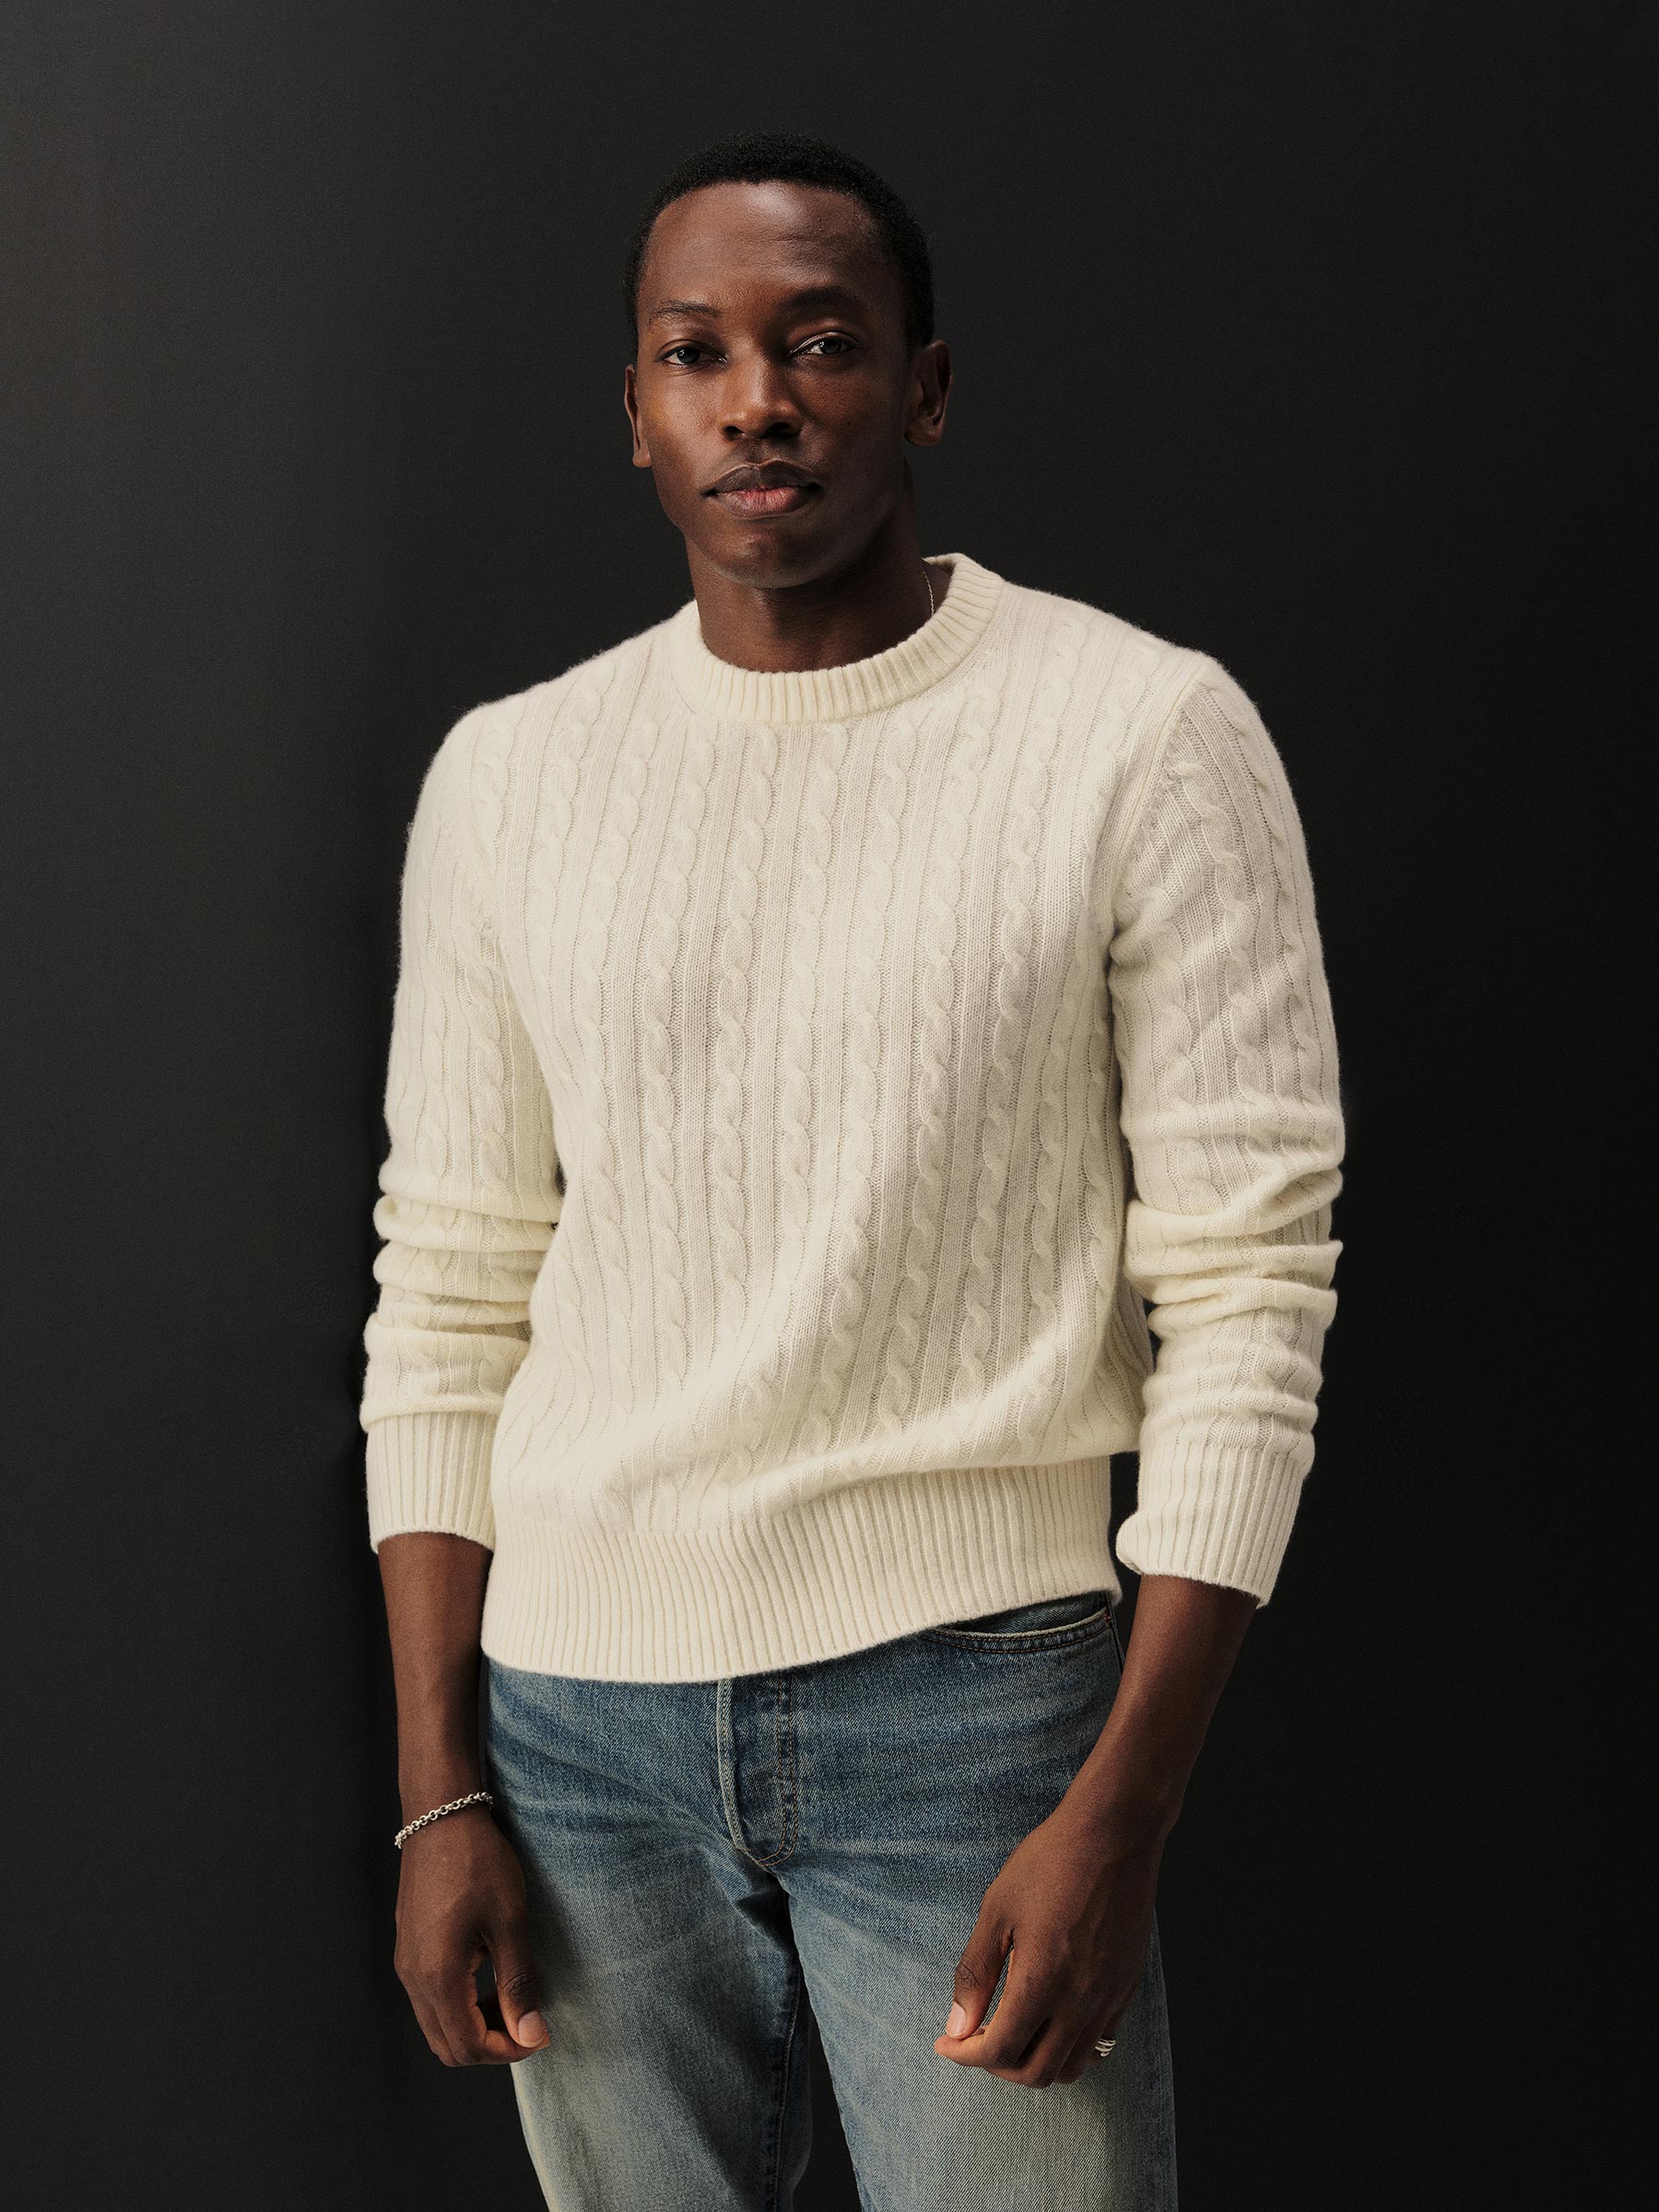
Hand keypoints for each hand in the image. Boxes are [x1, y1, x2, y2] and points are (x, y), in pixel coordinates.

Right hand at [393, 1806, 551, 2064]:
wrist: (440, 1816)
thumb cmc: (478, 1864)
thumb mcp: (510, 1922)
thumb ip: (518, 1984)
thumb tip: (532, 2035)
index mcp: (437, 1976)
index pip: (467, 2046)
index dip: (508, 2051)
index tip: (540, 2034)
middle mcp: (413, 1978)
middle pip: (447, 2045)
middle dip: (490, 2045)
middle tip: (528, 2022)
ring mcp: (406, 1963)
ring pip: (436, 2024)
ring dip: (474, 2025)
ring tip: (511, 1997)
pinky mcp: (408, 1948)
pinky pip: (429, 1998)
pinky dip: (459, 2004)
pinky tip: (488, 1972)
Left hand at [932, 1799, 1161, 2087]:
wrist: (1114, 1833)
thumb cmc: (1050, 1862)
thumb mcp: (997, 1910)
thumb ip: (976, 1974)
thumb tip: (956, 2026)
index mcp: (1043, 1981)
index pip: (1000, 2049)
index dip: (966, 2055)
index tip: (946, 2043)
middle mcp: (1081, 2000)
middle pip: (1036, 2072)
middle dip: (997, 2066)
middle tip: (975, 2040)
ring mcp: (1110, 1996)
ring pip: (1072, 2066)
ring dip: (1035, 2062)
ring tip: (1012, 2032)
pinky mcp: (1127, 1986)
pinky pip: (1099, 2042)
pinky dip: (1069, 2048)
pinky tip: (1050, 2019)